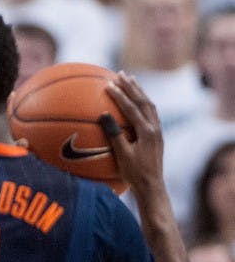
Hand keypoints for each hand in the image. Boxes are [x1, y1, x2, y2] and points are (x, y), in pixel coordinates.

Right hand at [100, 72, 164, 192]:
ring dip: (139, 92)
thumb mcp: (122, 155)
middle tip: (121, 74)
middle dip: (132, 86)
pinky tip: (137, 102)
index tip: (108, 84)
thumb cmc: (134, 174)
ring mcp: (157, 131)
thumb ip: (114, 134)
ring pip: (149, 105)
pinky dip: (142, 103)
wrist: (151, 186)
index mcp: (147, 131)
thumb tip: (103, 115)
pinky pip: (150, 113)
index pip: (132, 108)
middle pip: (144, 101)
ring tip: (131, 81)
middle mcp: (155, 128)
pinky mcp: (156, 136)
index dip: (120, 95)